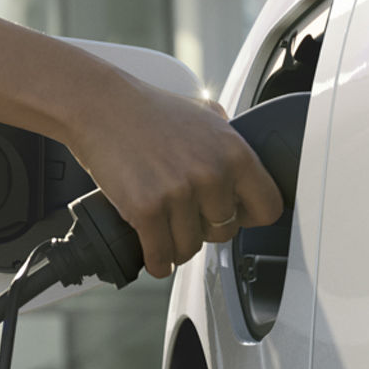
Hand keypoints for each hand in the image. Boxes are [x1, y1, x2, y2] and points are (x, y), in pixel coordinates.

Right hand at [66, 73, 283, 277]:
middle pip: (225, 233)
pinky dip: (157, 261)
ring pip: (191, 249)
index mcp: (233, 151)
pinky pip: (161, 257)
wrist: (100, 106)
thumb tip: (240, 163)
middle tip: (186, 217)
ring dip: (177, 246)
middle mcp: (211, 173)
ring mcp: (178, 193)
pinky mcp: (146, 209)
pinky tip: (153, 254)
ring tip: (166, 232)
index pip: (267, 208)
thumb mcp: (203, 114)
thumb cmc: (146, 109)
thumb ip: (226, 140)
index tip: (234, 215)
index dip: (248, 215)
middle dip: (205, 229)